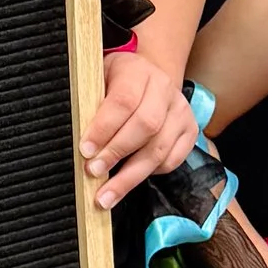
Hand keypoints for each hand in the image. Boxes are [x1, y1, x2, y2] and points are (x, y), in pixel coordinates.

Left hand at [83, 49, 200, 208]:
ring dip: (130, 176)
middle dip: (116, 153)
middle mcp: (164, 89)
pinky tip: (129, 181)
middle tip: (93, 172)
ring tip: (107, 195)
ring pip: (159, 148)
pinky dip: (149, 174)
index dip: (104, 128)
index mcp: (137, 71)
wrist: (146, 77)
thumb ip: (88, 104)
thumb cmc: (114, 83)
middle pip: (146, 126)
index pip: (123, 101)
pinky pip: (172, 160)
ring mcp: (181, 111)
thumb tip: (77, 140)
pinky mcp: (190, 131)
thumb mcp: (97, 81)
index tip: (85, 150)